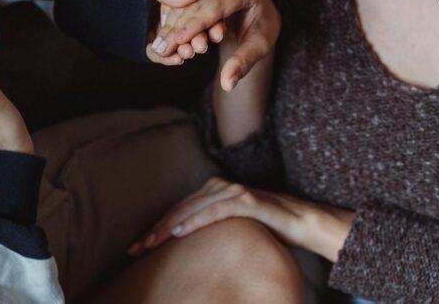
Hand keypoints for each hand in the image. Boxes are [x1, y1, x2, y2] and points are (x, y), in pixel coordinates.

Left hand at [128, 177, 353, 261]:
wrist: (303, 223)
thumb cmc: (268, 228)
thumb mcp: (233, 230)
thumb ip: (212, 230)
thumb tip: (187, 249)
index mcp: (214, 192)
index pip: (179, 211)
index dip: (157, 228)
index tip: (137, 247)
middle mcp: (221, 187)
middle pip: (180, 209)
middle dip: (155, 230)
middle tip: (135, 249)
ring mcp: (234, 192)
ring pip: (193, 209)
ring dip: (169, 227)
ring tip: (150, 243)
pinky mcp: (248, 201)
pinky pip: (216, 211)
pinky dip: (196, 220)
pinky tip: (180, 233)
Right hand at [151, 0, 279, 90]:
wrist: (254, 7)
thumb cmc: (259, 27)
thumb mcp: (258, 46)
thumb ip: (243, 62)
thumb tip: (228, 84)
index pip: (216, 6)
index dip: (196, 24)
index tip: (179, 41)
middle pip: (195, 3)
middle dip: (178, 28)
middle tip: (163, 51)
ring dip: (170, 24)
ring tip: (162, 48)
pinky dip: (168, 13)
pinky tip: (163, 33)